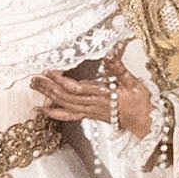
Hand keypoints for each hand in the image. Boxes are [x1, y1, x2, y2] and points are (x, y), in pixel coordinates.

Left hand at [29, 60, 148, 140]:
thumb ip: (120, 69)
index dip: (62, 81)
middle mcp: (93, 104)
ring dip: (48, 96)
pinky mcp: (89, 115)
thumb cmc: (140, 102)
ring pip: (65, 105)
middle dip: (49, 88)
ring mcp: (90, 111)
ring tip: (35, 86)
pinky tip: (42, 110)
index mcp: (103, 94)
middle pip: (66, 97)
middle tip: (34, 78)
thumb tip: (109, 55)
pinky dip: (53, 113)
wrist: (144, 122)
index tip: (49, 71)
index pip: (78, 88)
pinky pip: (68, 115)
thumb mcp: (134, 83)